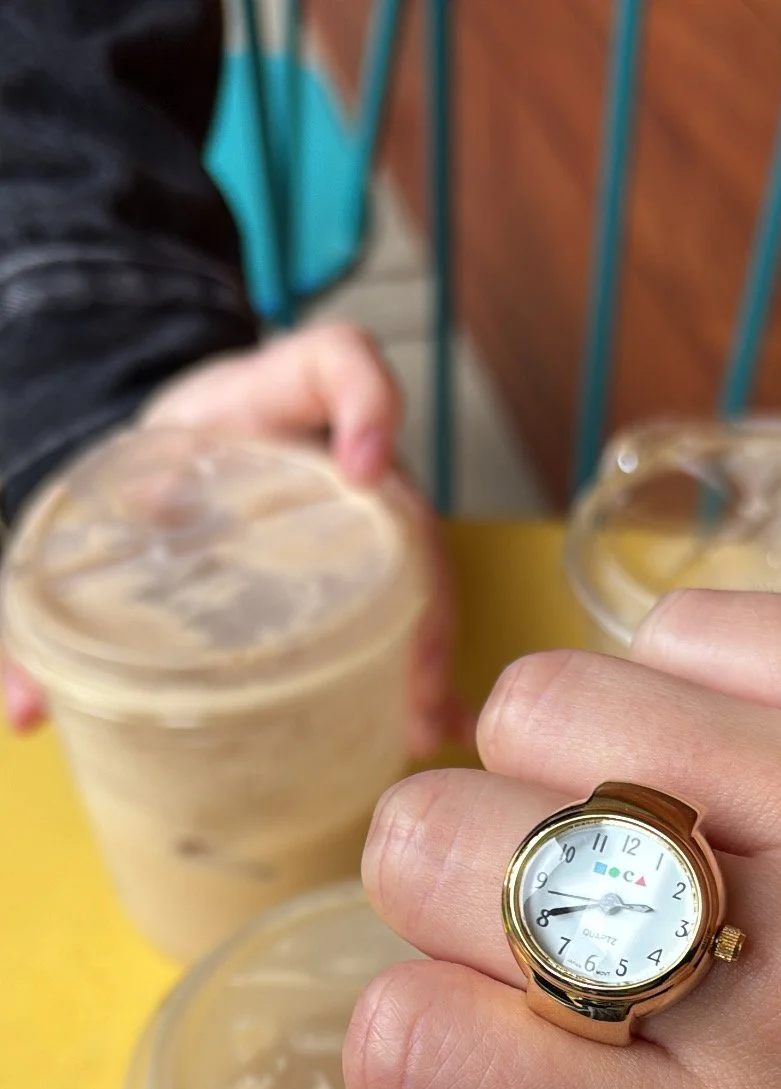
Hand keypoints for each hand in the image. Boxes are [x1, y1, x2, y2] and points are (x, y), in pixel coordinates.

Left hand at [3, 322, 459, 753]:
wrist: (160, 470)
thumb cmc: (141, 479)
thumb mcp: (89, 510)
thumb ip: (39, 595)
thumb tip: (21, 713)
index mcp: (265, 403)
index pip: (338, 363)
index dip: (364, 403)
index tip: (361, 467)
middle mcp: (335, 455)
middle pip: (405, 500)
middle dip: (420, 582)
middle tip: (416, 662)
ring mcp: (364, 512)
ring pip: (420, 564)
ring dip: (432, 643)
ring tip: (423, 717)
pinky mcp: (367, 565)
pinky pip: (410, 603)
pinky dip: (423, 665)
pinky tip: (428, 725)